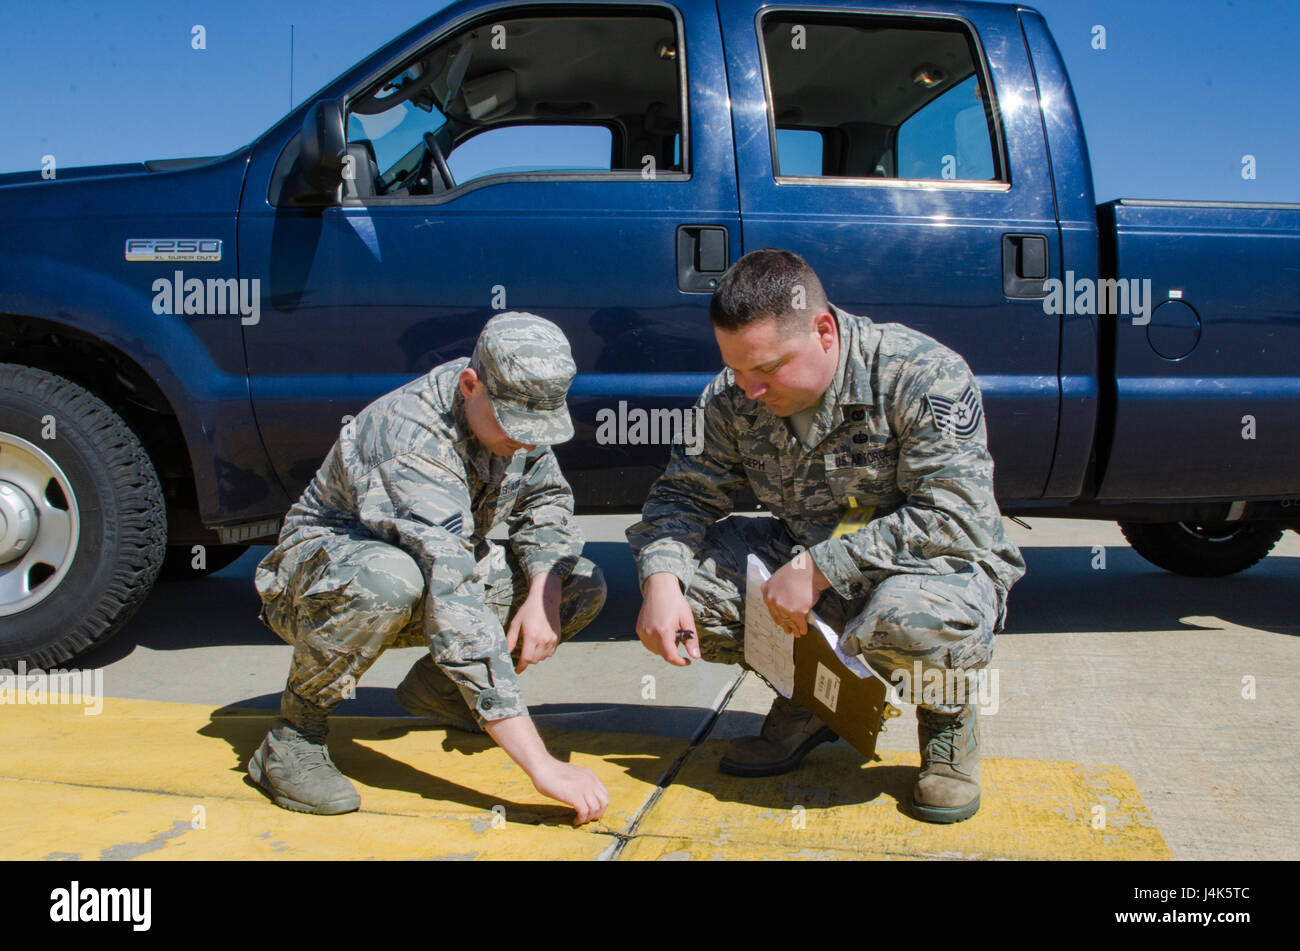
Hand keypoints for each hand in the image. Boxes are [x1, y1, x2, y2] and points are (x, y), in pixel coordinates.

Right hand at [483, 714, 608, 825]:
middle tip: (588, 818)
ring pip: (595, 809)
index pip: (605, 794)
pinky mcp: (574, 795)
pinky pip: (584, 812)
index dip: (600, 805)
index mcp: (590, 775)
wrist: (542, 767)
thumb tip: (582, 795)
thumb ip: (580, 782)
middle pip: (604, 802)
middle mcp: (590, 781)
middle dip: (598, 813)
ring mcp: (583, 788)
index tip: (592, 811)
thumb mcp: (573, 774)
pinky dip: (581, 819)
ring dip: (588, 818)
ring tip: (580, 820)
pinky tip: (574, 821)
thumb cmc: (552, 772)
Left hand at [506, 574, 562, 672]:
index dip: (520, 667)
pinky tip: (539, 645)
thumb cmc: (528, 610)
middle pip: (534, 660)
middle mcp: (543, 640)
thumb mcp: (516, 623)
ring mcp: (552, 639)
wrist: (545, 600)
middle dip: (527, 661)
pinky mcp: (557, 638)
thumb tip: (506, 652)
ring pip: (543, 657)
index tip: (516, 670)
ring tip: (531, 648)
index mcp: (531, 636)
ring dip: (536, 657)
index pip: (526, 658)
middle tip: (522, 655)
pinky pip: (550, 653)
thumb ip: (511, 639)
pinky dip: (544, 653)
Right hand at [634, 572, 698, 665]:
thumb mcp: (687, 620)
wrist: (659, 587)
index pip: (670, 656)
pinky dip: (657, 641)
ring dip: (664, 646)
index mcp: (663, 632)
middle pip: (663, 653)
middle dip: (673, 648)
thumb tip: (696, 656)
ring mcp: (642, 632)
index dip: (680, 662)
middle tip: (679, 632)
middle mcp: (649, 634)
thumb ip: (692, 640)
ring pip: (655, 649)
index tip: (687, 661)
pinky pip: (648, 643)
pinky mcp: (639, 629)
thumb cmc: (675, 602)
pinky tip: (662, 628)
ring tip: (670, 629)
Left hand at [761, 550, 830, 636]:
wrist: (810, 569)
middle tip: (788, 630)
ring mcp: (784, 606)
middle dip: (785, 626)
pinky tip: (804, 630)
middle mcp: (772, 599)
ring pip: (789, 622)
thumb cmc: (798, 571)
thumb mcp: (780, 578)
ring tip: (798, 633)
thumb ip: (778, 591)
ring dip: (794, 629)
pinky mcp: (797, 612)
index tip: (781, 623)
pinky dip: (803, 628)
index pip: (771, 608)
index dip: (777, 617)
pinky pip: (800, 623)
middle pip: (779, 617)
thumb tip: (784, 606)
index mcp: (766, 590)